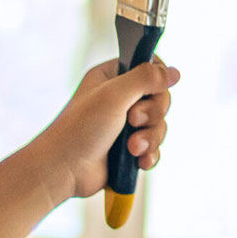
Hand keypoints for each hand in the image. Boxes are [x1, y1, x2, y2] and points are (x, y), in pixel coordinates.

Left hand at [31, 58, 178, 201]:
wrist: (62, 170)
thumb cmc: (79, 130)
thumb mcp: (114, 95)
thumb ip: (145, 78)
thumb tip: (174, 72)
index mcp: (112, 77)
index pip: (150, 67)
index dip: (157, 79)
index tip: (152, 89)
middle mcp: (120, 99)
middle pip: (160, 98)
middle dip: (152, 114)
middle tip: (132, 121)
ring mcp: (125, 125)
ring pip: (159, 125)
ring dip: (149, 138)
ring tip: (131, 148)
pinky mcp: (128, 149)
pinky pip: (154, 148)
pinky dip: (149, 155)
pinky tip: (138, 161)